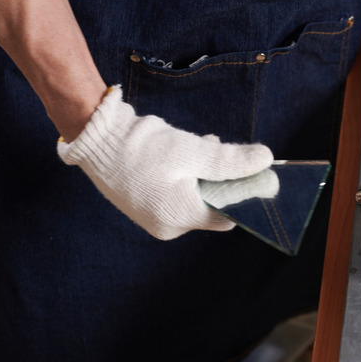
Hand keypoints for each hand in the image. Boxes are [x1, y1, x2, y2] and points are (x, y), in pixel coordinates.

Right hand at [57, 86, 273, 239]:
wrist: (94, 136)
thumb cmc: (141, 147)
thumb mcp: (192, 151)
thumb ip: (230, 160)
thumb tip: (266, 159)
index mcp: (180, 219)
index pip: (228, 216)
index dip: (244, 194)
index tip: (252, 171)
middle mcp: (167, 225)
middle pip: (212, 204)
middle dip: (221, 176)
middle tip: (218, 149)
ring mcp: (154, 215)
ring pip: (196, 194)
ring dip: (204, 170)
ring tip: (200, 144)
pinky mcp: (146, 203)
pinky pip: (178, 191)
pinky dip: (187, 173)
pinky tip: (185, 149)